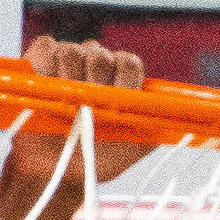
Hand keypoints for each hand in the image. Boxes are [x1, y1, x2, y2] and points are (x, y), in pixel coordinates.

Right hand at [0, 35, 146, 219]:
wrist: (53, 173)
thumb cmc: (93, 161)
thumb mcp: (128, 151)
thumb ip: (151, 130)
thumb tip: (179, 124)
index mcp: (122, 82)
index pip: (130, 63)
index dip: (123, 80)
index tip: (112, 105)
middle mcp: (98, 66)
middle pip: (101, 55)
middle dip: (93, 84)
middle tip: (84, 110)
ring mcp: (69, 59)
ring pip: (74, 51)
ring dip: (67, 80)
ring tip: (62, 106)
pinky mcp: (40, 58)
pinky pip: (48, 46)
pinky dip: (44, 65)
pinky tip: (44, 88)